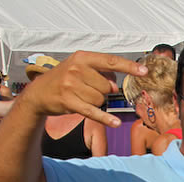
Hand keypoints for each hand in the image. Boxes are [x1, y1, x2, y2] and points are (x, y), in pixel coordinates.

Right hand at [21, 51, 146, 126]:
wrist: (39, 93)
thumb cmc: (64, 79)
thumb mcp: (80, 68)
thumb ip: (100, 73)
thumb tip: (114, 85)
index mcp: (82, 57)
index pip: (111, 61)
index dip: (129, 67)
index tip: (144, 71)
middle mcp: (77, 69)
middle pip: (107, 87)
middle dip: (102, 91)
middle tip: (86, 89)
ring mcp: (72, 85)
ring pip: (100, 99)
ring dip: (95, 102)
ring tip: (80, 97)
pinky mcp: (69, 102)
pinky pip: (93, 111)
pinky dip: (105, 118)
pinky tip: (115, 123)